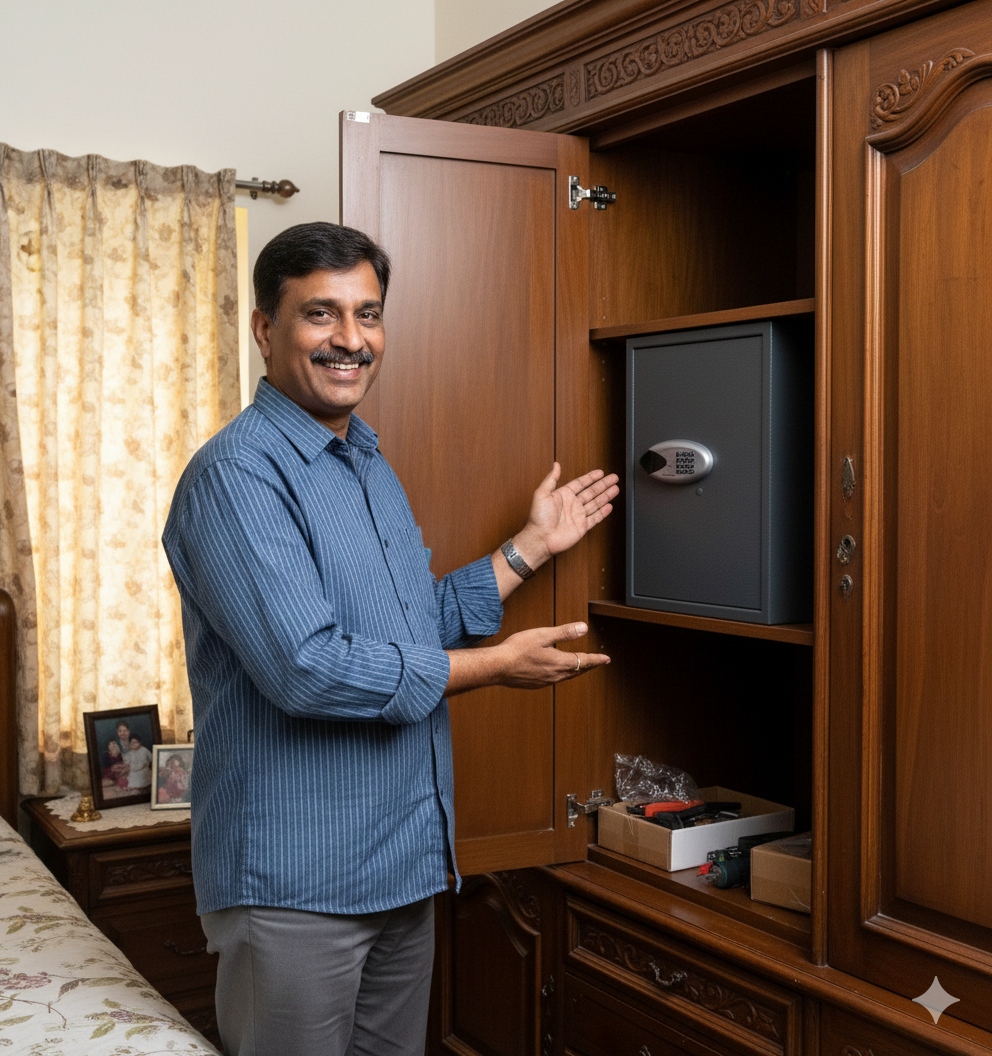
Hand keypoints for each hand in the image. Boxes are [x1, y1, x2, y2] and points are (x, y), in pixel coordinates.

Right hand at [495, 622, 610, 687]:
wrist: (498, 667)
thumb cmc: (518, 649)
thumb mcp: (543, 635)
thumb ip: (564, 633)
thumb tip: (584, 628)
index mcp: (560, 662)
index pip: (584, 661)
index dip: (597, 659)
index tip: (606, 658)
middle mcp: (556, 675)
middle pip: (577, 671)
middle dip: (588, 665)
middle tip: (597, 662)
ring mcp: (545, 681)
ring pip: (566, 676)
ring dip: (576, 671)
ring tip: (580, 667)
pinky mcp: (536, 684)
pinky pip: (555, 680)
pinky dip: (562, 674)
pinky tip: (557, 672)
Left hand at [515, 463, 618, 566]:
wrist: (541, 538)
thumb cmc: (538, 518)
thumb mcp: (542, 494)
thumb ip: (551, 478)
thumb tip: (556, 464)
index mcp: (563, 495)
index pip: (581, 483)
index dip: (591, 478)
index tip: (601, 472)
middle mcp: (572, 504)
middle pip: (591, 492)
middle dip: (603, 484)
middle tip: (614, 478)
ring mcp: (578, 516)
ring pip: (596, 503)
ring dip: (606, 496)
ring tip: (616, 489)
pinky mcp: (582, 527)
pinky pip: (595, 518)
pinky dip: (603, 513)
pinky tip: (610, 506)